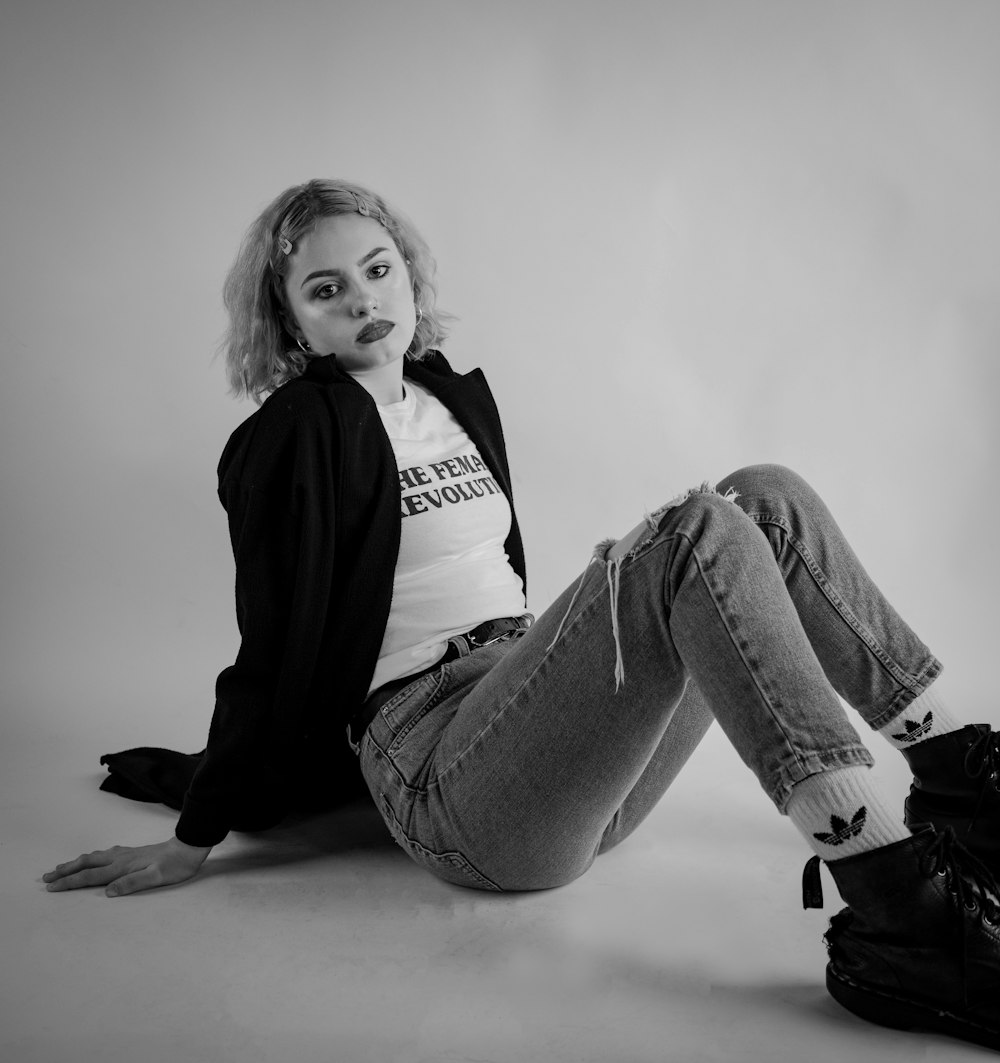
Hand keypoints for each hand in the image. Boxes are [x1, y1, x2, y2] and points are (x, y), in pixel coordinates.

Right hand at [42, 837, 212, 896]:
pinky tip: (92, 859)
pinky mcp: (131, 852)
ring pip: (93, 858)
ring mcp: (125, 854)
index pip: (90, 876)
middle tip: (46, 877)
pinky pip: (103, 855)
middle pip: (86, 864)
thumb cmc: (174, 866)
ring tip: (61, 868)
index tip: (51, 887)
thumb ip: (132, 883)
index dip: (69, 882)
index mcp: (122, 867)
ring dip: (75, 863)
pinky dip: (90, 859)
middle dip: (65, 871)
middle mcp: (120, 858)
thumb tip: (108, 891)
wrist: (187, 848)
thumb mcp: (156, 877)